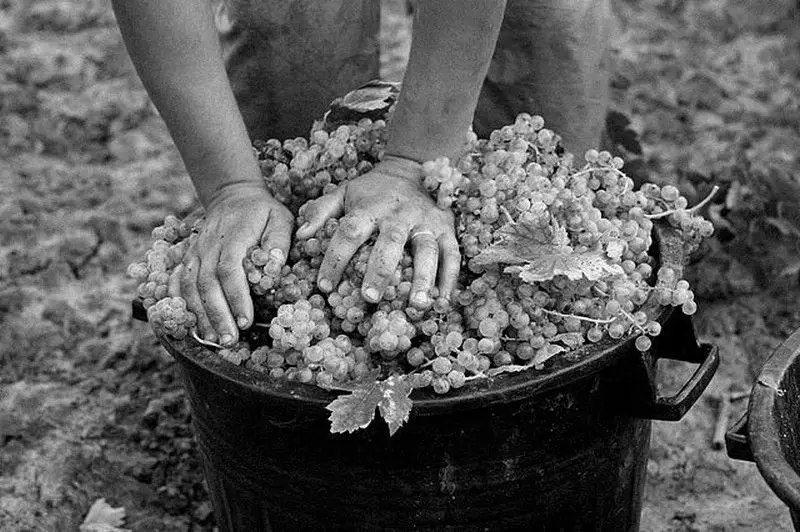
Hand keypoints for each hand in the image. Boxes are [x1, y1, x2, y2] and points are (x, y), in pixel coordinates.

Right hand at [176, 182, 292, 344]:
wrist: (233, 196)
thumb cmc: (262, 212)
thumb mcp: (280, 218)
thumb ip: (279, 241)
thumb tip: (275, 265)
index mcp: (233, 238)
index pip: (229, 271)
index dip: (235, 298)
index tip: (245, 321)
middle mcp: (208, 247)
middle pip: (207, 284)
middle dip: (217, 315)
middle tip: (229, 340)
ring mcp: (195, 252)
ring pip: (188, 286)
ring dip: (198, 314)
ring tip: (211, 339)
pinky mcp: (187, 257)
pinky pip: (175, 281)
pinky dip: (178, 303)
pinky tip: (186, 323)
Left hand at [296, 156, 459, 306]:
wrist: (413, 167)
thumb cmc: (373, 189)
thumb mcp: (344, 192)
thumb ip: (321, 211)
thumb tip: (300, 236)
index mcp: (371, 207)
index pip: (349, 232)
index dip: (335, 259)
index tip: (324, 285)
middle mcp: (399, 215)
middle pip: (389, 243)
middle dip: (379, 271)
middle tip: (369, 298)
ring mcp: (426, 222)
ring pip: (426, 250)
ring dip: (423, 278)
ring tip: (417, 305)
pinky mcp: (447, 229)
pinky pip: (452, 254)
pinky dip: (450, 277)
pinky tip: (444, 300)